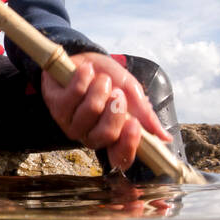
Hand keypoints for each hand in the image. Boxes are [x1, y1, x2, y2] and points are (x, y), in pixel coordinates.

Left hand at [40, 52, 169, 171]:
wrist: (84, 60)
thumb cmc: (109, 80)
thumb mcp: (131, 92)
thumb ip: (144, 114)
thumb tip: (164, 138)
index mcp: (112, 136)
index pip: (120, 158)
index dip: (128, 146)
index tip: (134, 125)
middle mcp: (90, 135)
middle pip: (104, 135)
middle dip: (114, 110)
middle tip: (117, 93)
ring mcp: (71, 123)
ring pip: (89, 112)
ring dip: (100, 89)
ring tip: (101, 79)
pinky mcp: (55, 106)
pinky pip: (74, 94)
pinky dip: (84, 77)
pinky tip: (86, 71)